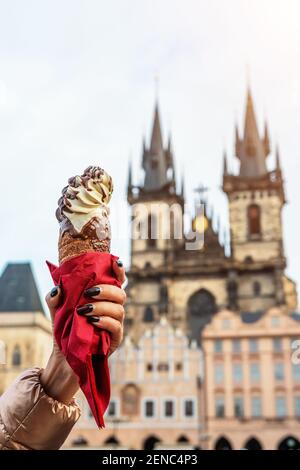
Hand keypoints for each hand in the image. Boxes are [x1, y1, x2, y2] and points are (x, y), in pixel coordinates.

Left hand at [41, 259, 125, 403]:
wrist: (63, 356)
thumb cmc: (64, 329)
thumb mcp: (56, 311)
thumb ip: (55, 297)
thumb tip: (57, 289)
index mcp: (103, 298)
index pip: (117, 281)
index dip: (119, 271)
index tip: (115, 263)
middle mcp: (112, 309)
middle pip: (120, 294)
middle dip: (106, 291)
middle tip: (88, 293)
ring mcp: (115, 324)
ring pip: (119, 310)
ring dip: (101, 307)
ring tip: (84, 310)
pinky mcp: (114, 339)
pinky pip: (116, 327)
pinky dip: (105, 322)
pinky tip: (92, 322)